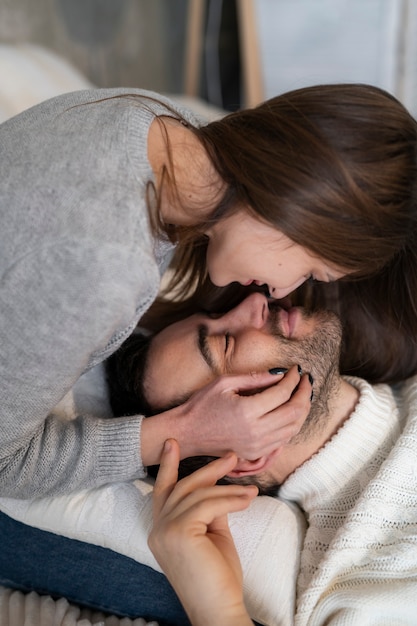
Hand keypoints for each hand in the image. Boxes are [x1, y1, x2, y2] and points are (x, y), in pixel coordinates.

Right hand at [148, 439, 255, 625]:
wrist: (220, 609)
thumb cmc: (218, 577)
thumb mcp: (213, 534)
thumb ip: (209, 509)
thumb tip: (218, 487)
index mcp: (161, 530)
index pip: (163, 492)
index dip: (168, 467)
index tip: (172, 443)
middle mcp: (157, 529)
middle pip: (181, 487)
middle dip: (206, 469)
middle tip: (230, 456)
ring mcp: (165, 531)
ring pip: (198, 495)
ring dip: (228, 488)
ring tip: (251, 488)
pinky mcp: (179, 533)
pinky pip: (208, 505)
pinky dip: (230, 499)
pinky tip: (247, 498)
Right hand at [174, 364, 310, 460]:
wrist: (187, 433)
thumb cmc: (201, 405)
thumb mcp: (224, 383)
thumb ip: (254, 378)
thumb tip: (279, 373)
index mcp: (247, 411)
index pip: (282, 393)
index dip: (293, 379)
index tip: (296, 370)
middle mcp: (255, 431)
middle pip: (294, 412)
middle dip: (304, 393)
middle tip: (305, 380)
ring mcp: (256, 446)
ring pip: (293, 428)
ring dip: (302, 410)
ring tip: (302, 394)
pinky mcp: (255, 454)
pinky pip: (283, 440)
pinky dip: (292, 425)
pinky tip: (290, 412)